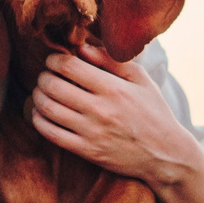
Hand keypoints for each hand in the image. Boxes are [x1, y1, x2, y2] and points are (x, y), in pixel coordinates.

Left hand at [29, 42, 203, 202]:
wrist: (166, 154)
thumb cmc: (154, 112)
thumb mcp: (141, 80)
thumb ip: (110, 61)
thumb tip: (81, 47)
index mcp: (113, 88)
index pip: (69, 66)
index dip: (53, 59)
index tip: (53, 60)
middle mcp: (100, 110)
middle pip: (53, 86)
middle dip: (43, 76)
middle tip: (45, 75)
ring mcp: (92, 132)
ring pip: (48, 109)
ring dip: (37, 96)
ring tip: (41, 92)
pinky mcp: (87, 151)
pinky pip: (51, 134)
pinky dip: (38, 120)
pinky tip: (40, 113)